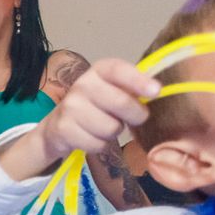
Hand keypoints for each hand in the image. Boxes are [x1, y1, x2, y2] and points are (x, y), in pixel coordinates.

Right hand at [8, 59, 158, 174]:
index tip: (156, 91)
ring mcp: (71, 107)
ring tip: (106, 127)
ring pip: (111, 127)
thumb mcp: (112, 90)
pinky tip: (93, 137)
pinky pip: (97, 143)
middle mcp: (82, 85)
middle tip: (137, 118)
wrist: (58, 126)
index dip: (138, 80)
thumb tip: (157, 91)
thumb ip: (132, 88)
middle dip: (135, 115)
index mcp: (98, 71)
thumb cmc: (95, 106)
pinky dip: (100, 145)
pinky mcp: (64, 129)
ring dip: (114, 132)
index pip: (118, 70)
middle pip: (120, 103)